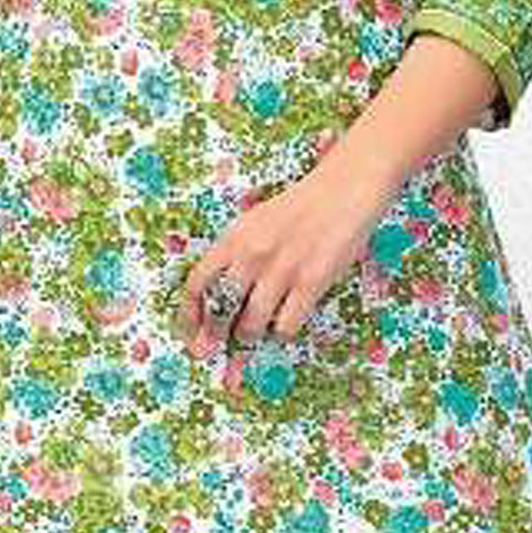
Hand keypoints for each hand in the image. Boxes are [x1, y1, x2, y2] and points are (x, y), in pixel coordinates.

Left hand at [178, 153, 399, 351]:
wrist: (342, 191)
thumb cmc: (297, 208)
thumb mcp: (254, 222)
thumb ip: (234, 253)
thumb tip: (217, 294)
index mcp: (233, 238)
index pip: (197, 282)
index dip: (189, 314)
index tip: (190, 331)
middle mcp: (252, 255)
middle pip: (221, 311)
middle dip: (219, 333)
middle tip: (223, 341)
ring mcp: (281, 270)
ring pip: (251, 326)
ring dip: (250, 334)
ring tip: (256, 329)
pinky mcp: (311, 283)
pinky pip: (286, 326)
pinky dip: (283, 331)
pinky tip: (286, 320)